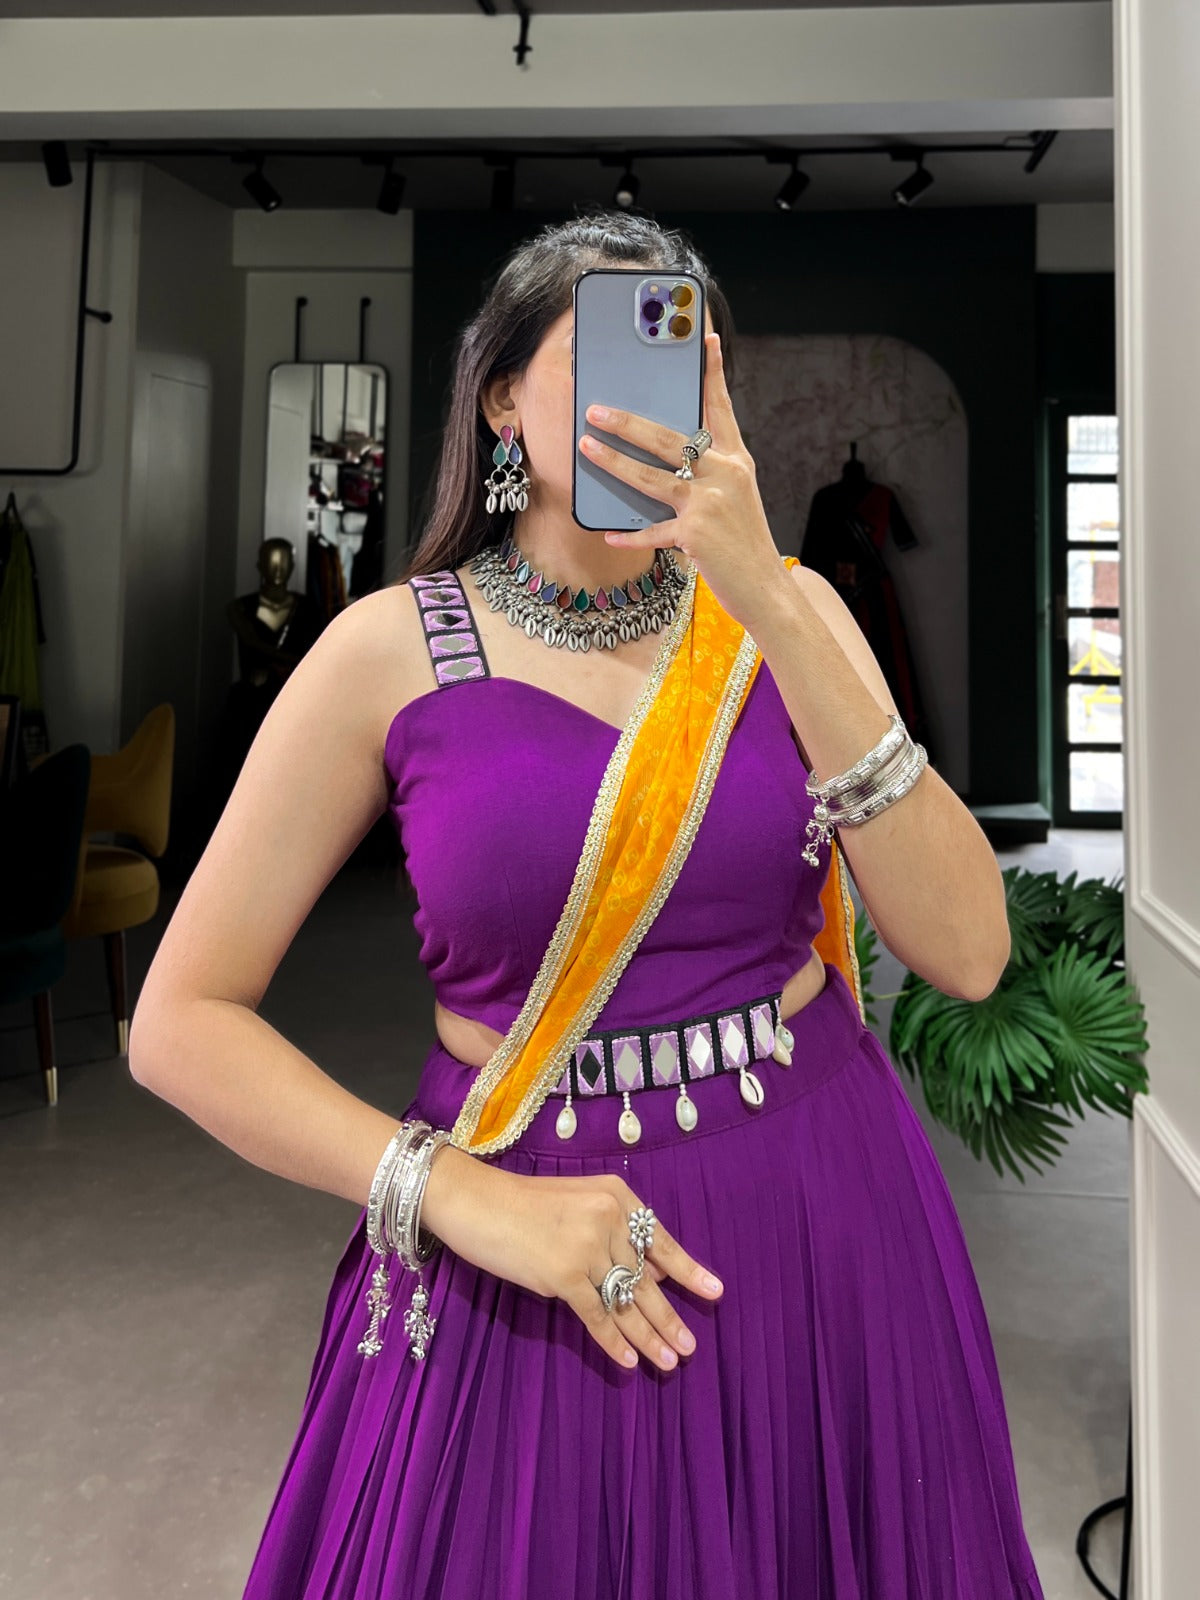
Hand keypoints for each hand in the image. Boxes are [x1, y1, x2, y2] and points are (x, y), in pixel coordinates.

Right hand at [438, 1161, 724, 1371]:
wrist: (476, 1200)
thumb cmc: (522, 1204)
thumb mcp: (578, 1204)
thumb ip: (611, 1234)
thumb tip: (648, 1274)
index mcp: (617, 1197)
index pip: (660, 1240)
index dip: (687, 1270)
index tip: (715, 1292)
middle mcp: (608, 1218)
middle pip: (646, 1279)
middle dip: (669, 1316)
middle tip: (691, 1346)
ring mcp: (587, 1246)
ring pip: (626, 1302)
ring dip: (649, 1336)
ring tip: (670, 1361)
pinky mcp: (563, 1273)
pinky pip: (596, 1315)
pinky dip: (614, 1341)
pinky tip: (629, 1362)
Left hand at [578, 330, 786, 631]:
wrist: (766, 589)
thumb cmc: (745, 544)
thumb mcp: (736, 499)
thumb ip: (710, 474)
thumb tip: (667, 457)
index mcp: (737, 460)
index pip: (721, 408)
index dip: (712, 374)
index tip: (705, 339)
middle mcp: (726, 474)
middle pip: (668, 438)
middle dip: (628, 422)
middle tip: (597, 409)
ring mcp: (710, 503)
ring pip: (651, 476)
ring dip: (613, 462)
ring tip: (586, 447)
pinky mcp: (695, 534)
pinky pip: (652, 531)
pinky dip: (630, 535)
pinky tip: (609, 533)